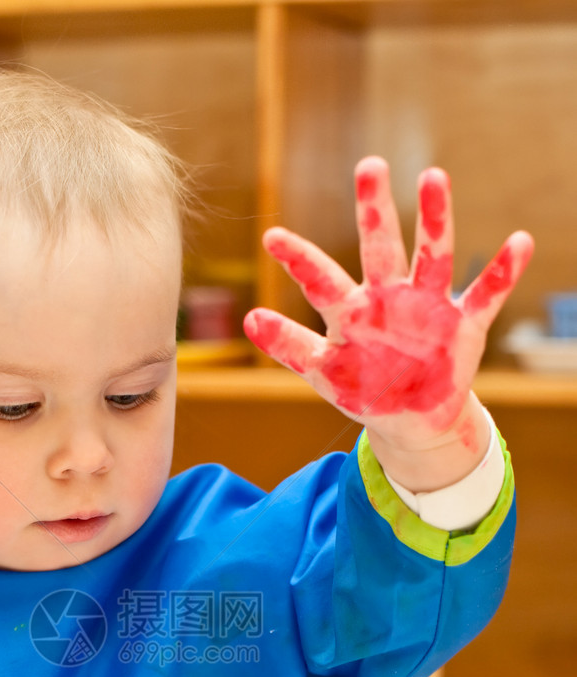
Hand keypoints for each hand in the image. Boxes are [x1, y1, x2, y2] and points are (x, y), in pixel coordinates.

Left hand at [244, 156, 533, 490]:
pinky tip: (519, 242)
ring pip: (432, 257)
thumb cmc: (366, 388)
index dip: (298, 260)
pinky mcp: (463, 326)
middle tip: (368, 165)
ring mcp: (428, 307)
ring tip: (434, 177)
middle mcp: (390, 297)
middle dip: (374, 209)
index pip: (321, 279)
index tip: (270, 236)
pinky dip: (503, 272)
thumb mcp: (324, 371)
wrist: (411, 420)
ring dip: (435, 220)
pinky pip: (486, 295)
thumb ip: (290, 346)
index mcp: (353, 309)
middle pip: (380, 247)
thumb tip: (248, 320)